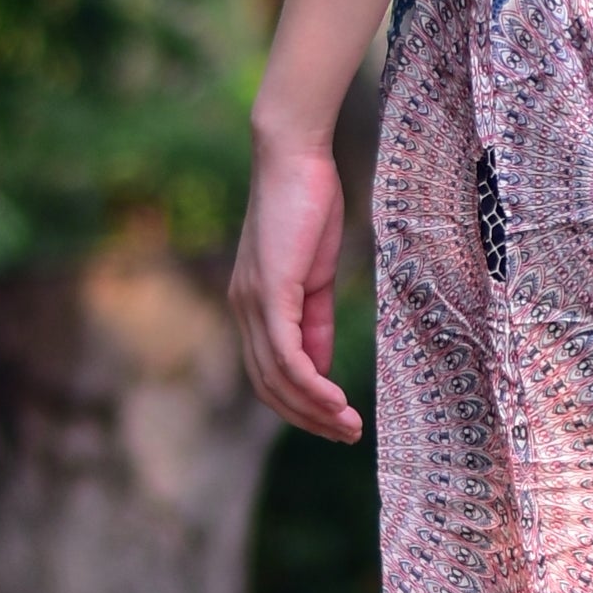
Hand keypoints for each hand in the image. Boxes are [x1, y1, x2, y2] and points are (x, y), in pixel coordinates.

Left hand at [230, 137, 362, 443]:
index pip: (269, 372)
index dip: (300, 403)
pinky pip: (287, 357)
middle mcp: (244, 310)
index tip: (336, 421)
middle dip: (307, 418)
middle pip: (268, 386)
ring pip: (276, 379)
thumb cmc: (308, 204)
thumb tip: (317, 365)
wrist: (294, 157)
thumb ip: (314, 320)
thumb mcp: (315, 275)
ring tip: (348, 427)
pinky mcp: (269, 294)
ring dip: (313, 410)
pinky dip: (311, 385)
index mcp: (254, 305)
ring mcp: (253, 304)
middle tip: (346, 436)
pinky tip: (335, 400)